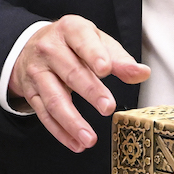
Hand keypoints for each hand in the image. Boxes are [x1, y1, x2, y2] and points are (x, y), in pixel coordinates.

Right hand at [10, 15, 149, 152]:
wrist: (31, 46)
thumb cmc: (73, 43)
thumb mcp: (96, 41)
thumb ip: (119, 58)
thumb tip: (142, 73)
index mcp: (70, 30)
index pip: (82, 42)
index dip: (94, 55)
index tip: (106, 70)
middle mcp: (50, 50)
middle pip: (71, 73)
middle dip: (90, 92)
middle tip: (108, 108)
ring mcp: (37, 72)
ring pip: (54, 99)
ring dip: (72, 121)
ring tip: (90, 139)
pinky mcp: (31, 93)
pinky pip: (44, 115)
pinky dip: (60, 132)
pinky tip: (76, 143)